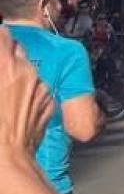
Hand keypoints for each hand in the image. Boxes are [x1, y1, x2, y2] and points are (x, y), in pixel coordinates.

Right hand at [0, 30, 53, 155]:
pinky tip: (13, 104)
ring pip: (28, 68)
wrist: (6, 159)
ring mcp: (42, 86)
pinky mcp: (49, 102)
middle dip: (4, 54)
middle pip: (16, 48)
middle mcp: (28, 71)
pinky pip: (37, 87)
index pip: (2, 34)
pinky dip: (27, 89)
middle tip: (0, 65)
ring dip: (16, 71)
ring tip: (3, 87)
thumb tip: (2, 61)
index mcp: (6, 65)